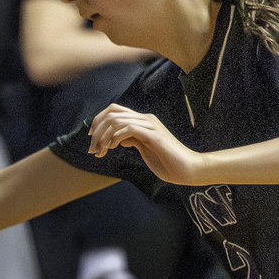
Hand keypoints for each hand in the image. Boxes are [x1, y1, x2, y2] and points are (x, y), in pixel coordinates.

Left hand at [87, 105, 209, 184]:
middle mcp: (146, 119)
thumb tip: (121, 139)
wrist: (187, 168)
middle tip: (92, 149)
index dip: (98, 120)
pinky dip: (115, 138)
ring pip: (117, 120)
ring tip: (100, 151)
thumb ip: (133, 140)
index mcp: (143, 121)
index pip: (114, 110)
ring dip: (103, 137)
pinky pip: (128, 129)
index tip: (91, 137)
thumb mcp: (145, 148)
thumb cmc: (167, 161)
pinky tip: (111, 149)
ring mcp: (150, 126)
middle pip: (112, 113)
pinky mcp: (154, 136)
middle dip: (97, 131)